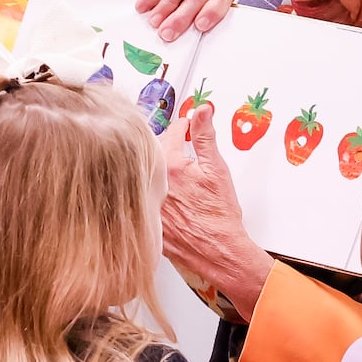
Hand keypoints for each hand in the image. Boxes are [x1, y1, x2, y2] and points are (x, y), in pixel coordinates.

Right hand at [126, 0, 235, 40]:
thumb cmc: (166, 3)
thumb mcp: (186, 8)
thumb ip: (198, 15)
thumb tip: (198, 32)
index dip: (215, 9)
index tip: (201, 26)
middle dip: (185, 15)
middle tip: (170, 33)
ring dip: (168, 7)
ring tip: (155, 23)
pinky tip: (143, 7)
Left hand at [159, 102, 273, 315]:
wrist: (218, 250)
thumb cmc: (219, 216)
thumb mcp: (217, 169)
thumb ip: (206, 136)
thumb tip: (203, 110)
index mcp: (170, 167)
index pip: (172, 133)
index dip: (184, 127)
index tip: (189, 128)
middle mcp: (153, 183)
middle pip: (155, 151)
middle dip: (170, 147)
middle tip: (185, 149)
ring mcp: (147, 202)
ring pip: (147, 174)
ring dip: (160, 170)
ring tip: (180, 176)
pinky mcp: (146, 219)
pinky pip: (143, 198)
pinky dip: (153, 192)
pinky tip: (170, 199)